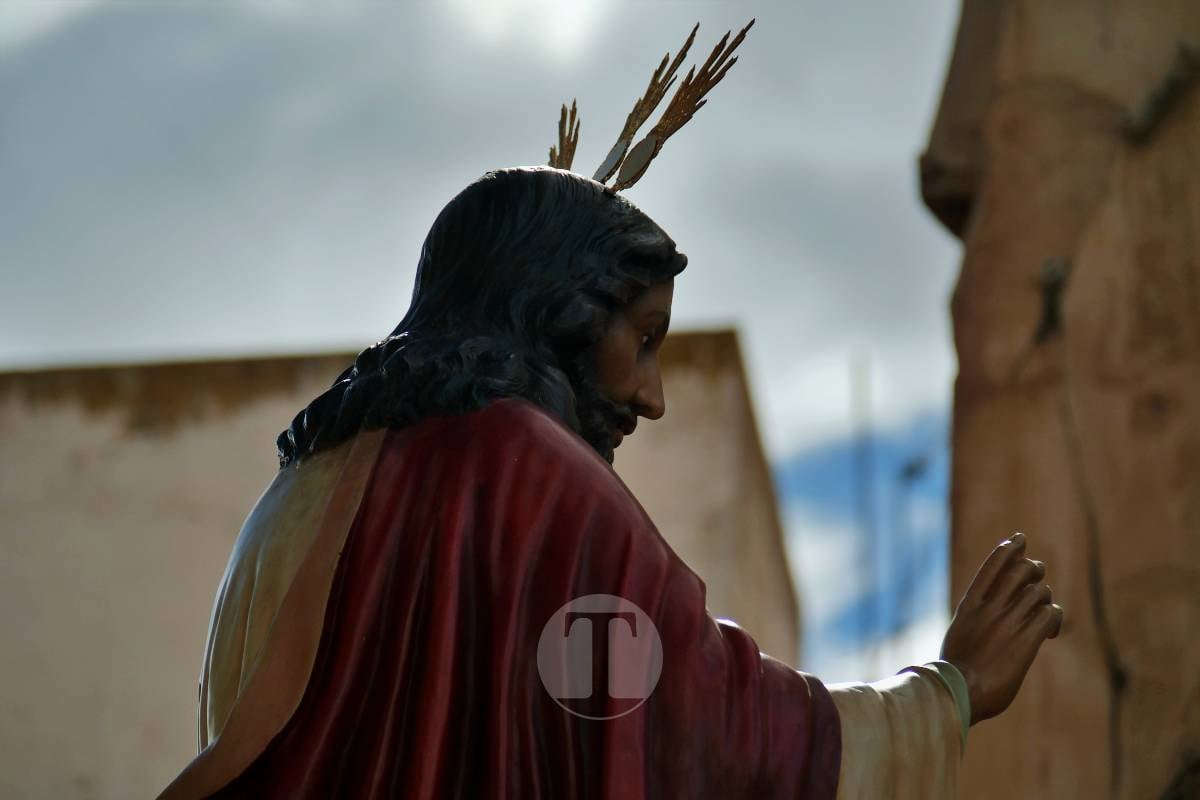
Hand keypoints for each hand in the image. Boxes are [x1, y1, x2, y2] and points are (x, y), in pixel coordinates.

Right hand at [940, 532, 1063, 724]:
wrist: (956, 692)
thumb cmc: (954, 673)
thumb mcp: (958, 636)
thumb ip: (972, 622)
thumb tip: (980, 621)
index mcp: (970, 605)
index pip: (992, 566)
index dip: (1009, 549)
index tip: (1020, 538)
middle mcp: (989, 609)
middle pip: (1020, 571)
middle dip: (1033, 570)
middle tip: (1037, 577)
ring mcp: (1007, 623)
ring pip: (1038, 592)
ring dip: (1045, 598)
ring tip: (1045, 613)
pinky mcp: (1025, 641)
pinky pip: (1049, 615)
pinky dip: (1054, 619)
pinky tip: (1050, 633)